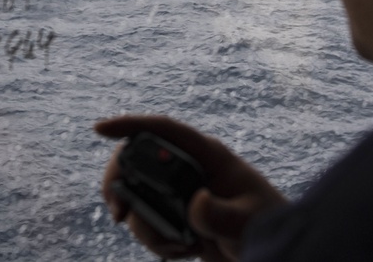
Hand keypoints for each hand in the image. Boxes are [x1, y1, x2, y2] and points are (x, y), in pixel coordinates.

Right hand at [95, 115, 286, 260]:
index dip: (129, 124)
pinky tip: (182, 252)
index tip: (98, 130)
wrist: (274, 252)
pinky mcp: (176, 215)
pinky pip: (147, 221)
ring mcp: (180, 192)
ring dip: (144, 226)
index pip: (163, 129)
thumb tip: (196, 203)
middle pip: (137, 160)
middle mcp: (189, 168)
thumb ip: (222, 215)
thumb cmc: (269, 226)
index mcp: (208, 155)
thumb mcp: (248, 222)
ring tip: (177, 248)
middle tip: (118, 214)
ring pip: (138, 197)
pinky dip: (154, 240)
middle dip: (120, 184)